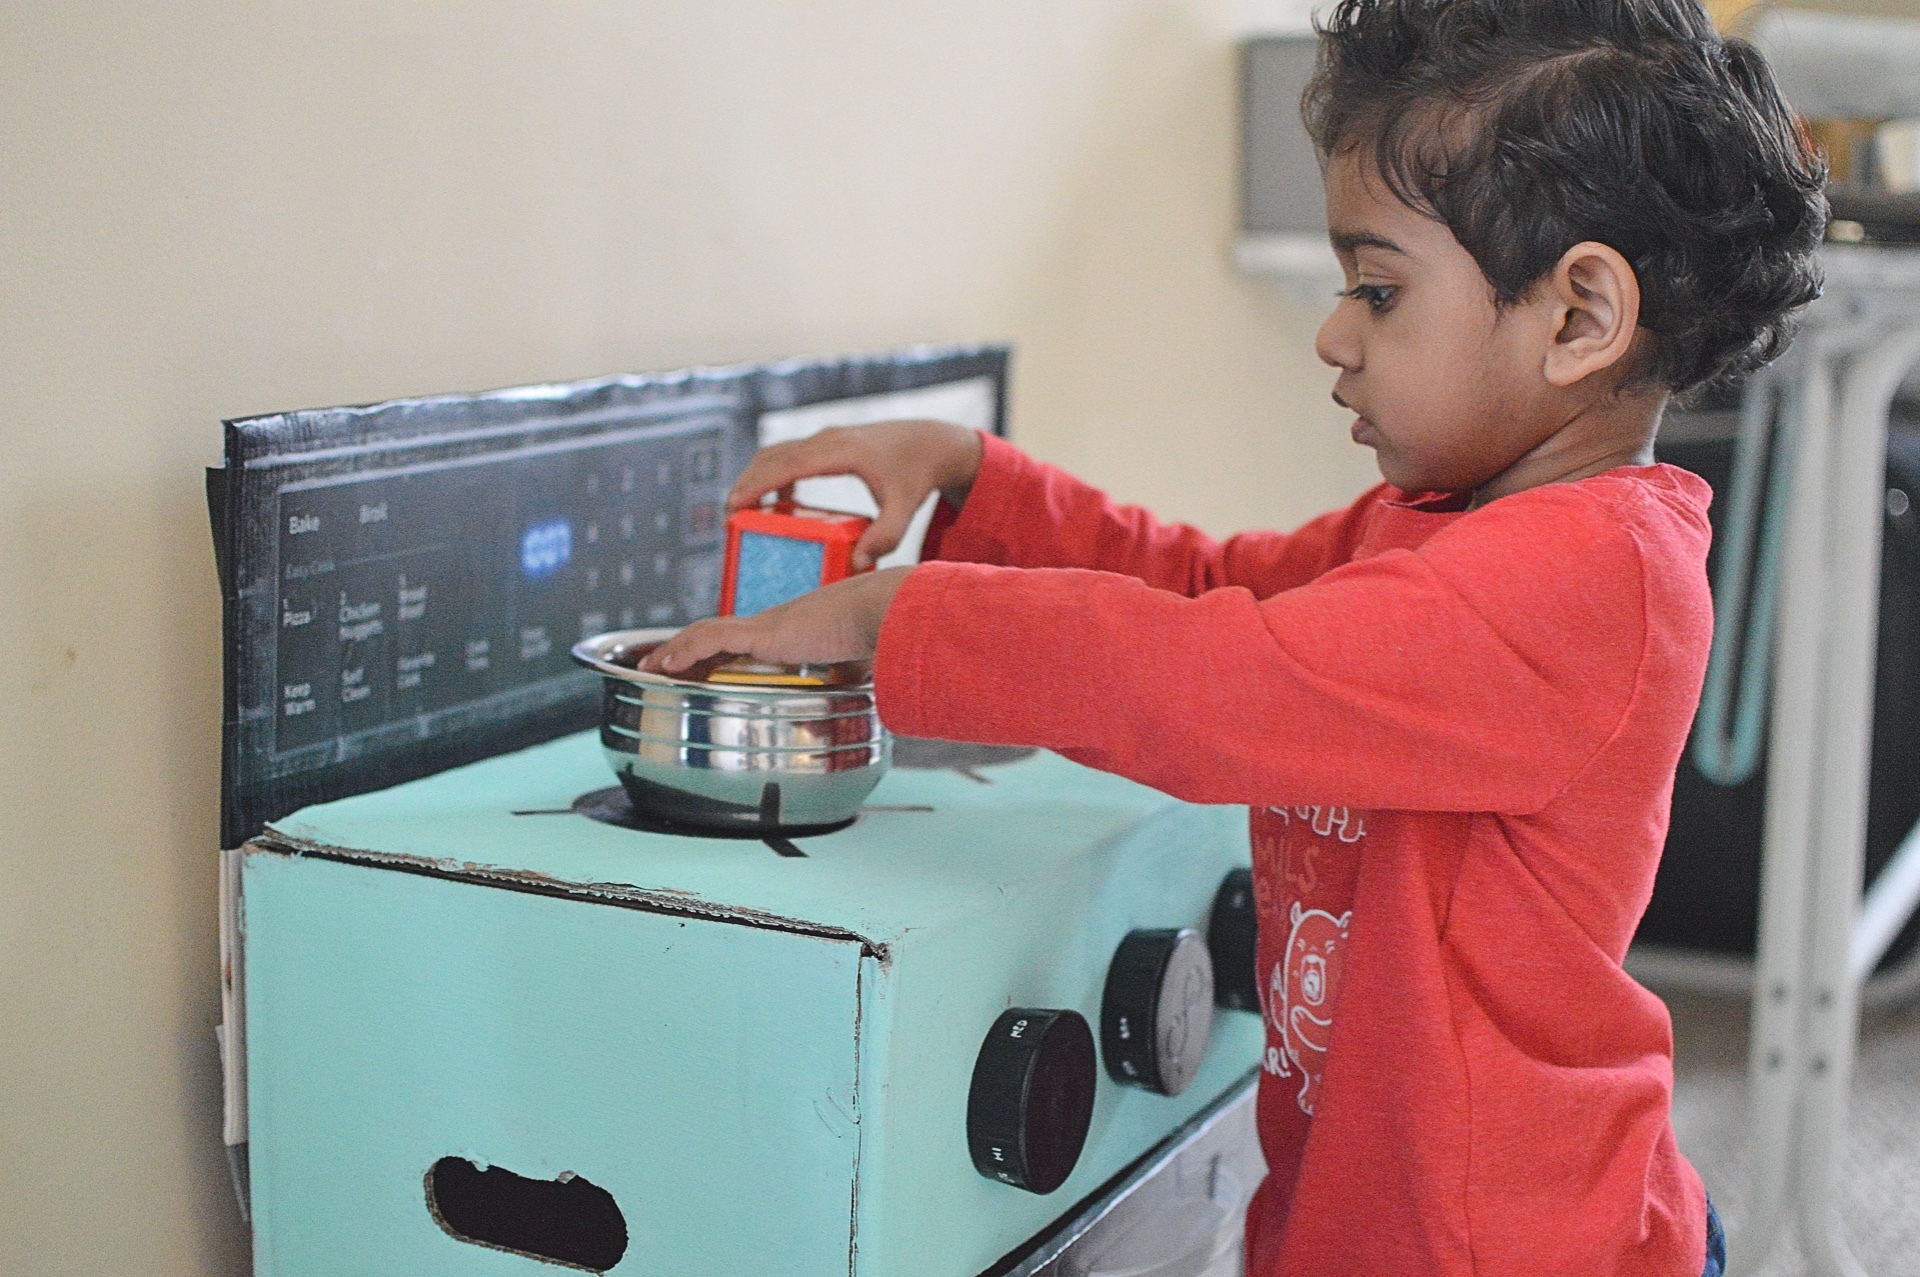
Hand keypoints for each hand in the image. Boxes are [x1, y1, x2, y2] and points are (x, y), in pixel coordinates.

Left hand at [640, 567, 913, 674]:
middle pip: (718, 633)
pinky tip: (664, 664)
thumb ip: (856, 677)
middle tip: (660, 666)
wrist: (887, 612)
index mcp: (795, 631)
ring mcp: (767, 625)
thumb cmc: (883, 634)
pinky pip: (711, 638)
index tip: (703, 667)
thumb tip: (875, 702)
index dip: (720, 652)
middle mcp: (775, 623)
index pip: (746, 638)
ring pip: (706, 632)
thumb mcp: (862, 663)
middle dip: (686, 650)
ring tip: (650, 666)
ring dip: (675, 649)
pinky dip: (684, 649)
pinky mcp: (763, 632)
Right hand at [729, 420, 983, 568]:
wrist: (930, 442)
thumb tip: (859, 563)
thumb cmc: (917, 475)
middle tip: (729, 519)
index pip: (787, 464)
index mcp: (841, 452)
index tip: (733, 505)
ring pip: (777, 454)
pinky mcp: (826, 444)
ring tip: (743, 513)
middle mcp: (828, 440)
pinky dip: (774, 476)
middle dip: (746, 484)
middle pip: (772, 456)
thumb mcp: (905, 509)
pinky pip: (790, 456)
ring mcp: (825, 439)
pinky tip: (777, 505)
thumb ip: (886, 537)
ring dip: (756, 478)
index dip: (757, 483)